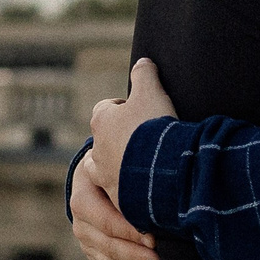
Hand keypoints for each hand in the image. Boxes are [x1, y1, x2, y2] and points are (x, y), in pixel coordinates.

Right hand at [69, 150, 158, 259]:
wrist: (103, 173)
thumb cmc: (119, 163)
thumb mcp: (117, 159)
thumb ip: (124, 167)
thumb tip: (143, 169)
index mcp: (84, 195)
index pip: (106, 220)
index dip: (131, 232)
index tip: (155, 239)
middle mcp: (80, 220)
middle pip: (106, 244)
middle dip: (134, 255)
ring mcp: (86, 238)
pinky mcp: (94, 252)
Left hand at [88, 58, 175, 187]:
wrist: (161, 170)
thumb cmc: (153, 128)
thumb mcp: (152, 92)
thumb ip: (145, 74)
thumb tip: (143, 62)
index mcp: (102, 121)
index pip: (105, 109)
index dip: (121, 107)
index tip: (137, 109)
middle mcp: (97, 150)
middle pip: (102, 141)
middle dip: (117, 139)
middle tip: (140, 139)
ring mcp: (105, 176)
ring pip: (103, 169)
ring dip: (117, 165)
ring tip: (139, 165)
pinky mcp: (118, 197)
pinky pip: (120, 191)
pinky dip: (130, 186)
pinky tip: (147, 184)